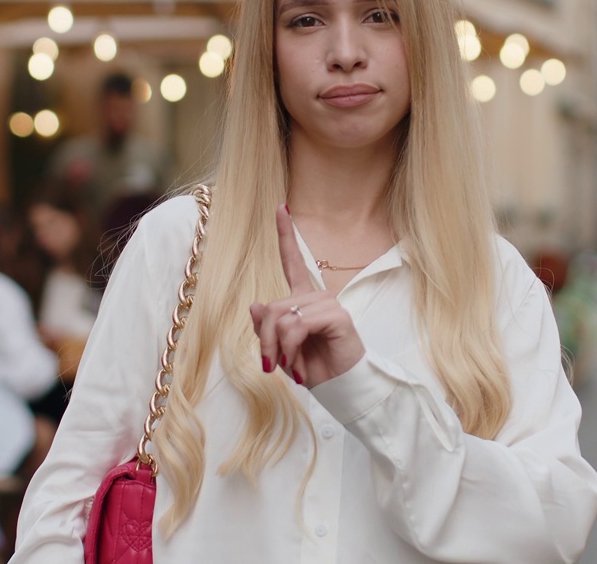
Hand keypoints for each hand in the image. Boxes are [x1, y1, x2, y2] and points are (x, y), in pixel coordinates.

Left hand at [249, 205, 365, 386]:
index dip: (286, 235)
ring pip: (281, 318)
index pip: (293, 261)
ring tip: (290, 368)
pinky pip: (297, 326)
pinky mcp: (336, 315)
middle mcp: (316, 297)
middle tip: (271, 366)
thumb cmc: (313, 368)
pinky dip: (291, 350)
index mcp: (303, 299)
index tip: (281, 208)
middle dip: (265, 340)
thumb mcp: (281, 349)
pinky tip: (300, 367)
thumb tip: (256, 303)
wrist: (340, 388)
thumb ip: (267, 327)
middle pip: (272, 307)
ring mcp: (328, 303)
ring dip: (278, 349)